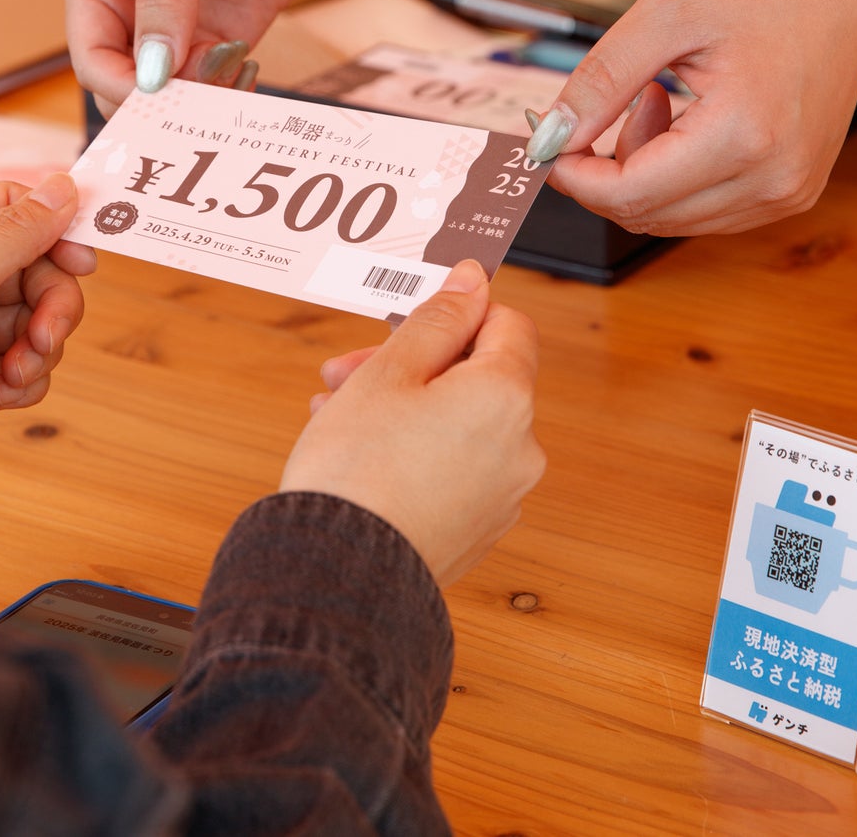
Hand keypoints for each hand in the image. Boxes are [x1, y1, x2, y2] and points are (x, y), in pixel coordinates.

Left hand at [0, 175, 94, 518]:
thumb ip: (17, 231)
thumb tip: (63, 187)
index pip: (12, 207)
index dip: (54, 229)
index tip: (84, 261)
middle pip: (36, 267)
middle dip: (52, 303)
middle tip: (46, 335)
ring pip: (37, 319)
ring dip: (38, 348)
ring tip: (11, 372)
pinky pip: (27, 363)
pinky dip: (24, 380)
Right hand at [64, 0, 330, 112]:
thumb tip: (152, 71)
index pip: (90, 59)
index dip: (122, 88)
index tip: (164, 96)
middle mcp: (125, 14)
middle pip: (121, 91)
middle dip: (161, 103)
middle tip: (206, 93)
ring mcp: (170, 34)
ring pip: (165, 101)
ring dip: (198, 101)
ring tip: (233, 68)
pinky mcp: (211, 45)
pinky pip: (205, 92)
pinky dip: (223, 94)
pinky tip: (246, 67)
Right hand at [279, 260, 542, 584]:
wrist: (339, 575)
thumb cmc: (358, 469)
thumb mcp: (388, 372)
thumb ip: (438, 319)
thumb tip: (474, 280)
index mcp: (506, 397)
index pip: (507, 324)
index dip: (457, 313)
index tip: (407, 319)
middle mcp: (521, 448)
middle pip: (476, 378)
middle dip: (412, 366)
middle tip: (345, 373)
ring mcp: (503, 496)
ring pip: (458, 426)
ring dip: (404, 410)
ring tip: (335, 418)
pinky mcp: (478, 531)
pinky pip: (454, 472)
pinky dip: (415, 456)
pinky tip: (361, 461)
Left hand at [522, 0, 856, 234]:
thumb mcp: (667, 13)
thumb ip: (601, 80)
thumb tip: (550, 138)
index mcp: (744, 136)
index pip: (627, 195)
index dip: (572, 174)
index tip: (549, 136)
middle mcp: (772, 181)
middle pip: (643, 215)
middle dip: (606, 168)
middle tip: (623, 99)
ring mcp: (786, 196)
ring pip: (668, 219)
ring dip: (641, 171)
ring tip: (661, 100)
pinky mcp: (789, 196)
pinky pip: (702, 210)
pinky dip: (674, 176)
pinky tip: (689, 121)